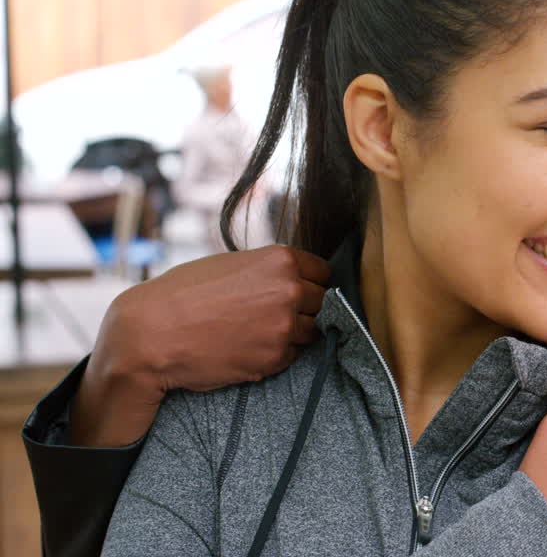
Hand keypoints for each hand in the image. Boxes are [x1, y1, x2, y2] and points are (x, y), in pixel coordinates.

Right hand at [71, 245, 329, 445]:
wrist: (150, 335)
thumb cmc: (183, 295)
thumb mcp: (230, 264)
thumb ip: (267, 270)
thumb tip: (295, 276)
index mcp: (281, 261)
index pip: (324, 272)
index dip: (312, 282)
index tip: (302, 290)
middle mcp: (289, 291)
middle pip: (323, 302)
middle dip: (306, 307)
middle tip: (277, 313)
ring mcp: (284, 327)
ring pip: (312, 330)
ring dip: (295, 332)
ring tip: (260, 330)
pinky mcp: (274, 358)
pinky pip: (292, 355)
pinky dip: (278, 353)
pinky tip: (250, 347)